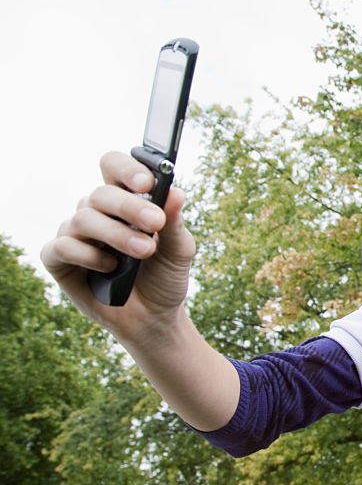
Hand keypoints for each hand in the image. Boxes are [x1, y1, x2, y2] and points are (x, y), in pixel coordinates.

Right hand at [40, 151, 195, 341]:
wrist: (155, 318)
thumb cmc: (164, 276)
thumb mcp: (179, 250)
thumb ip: (175, 222)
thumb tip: (176, 193)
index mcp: (124, 200)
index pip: (114, 167)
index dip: (127, 169)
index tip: (148, 182)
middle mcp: (96, 212)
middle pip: (101, 193)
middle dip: (129, 206)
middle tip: (155, 223)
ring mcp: (75, 234)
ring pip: (84, 218)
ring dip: (116, 234)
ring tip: (144, 251)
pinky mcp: (59, 260)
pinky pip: (64, 246)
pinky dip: (89, 255)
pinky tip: (111, 267)